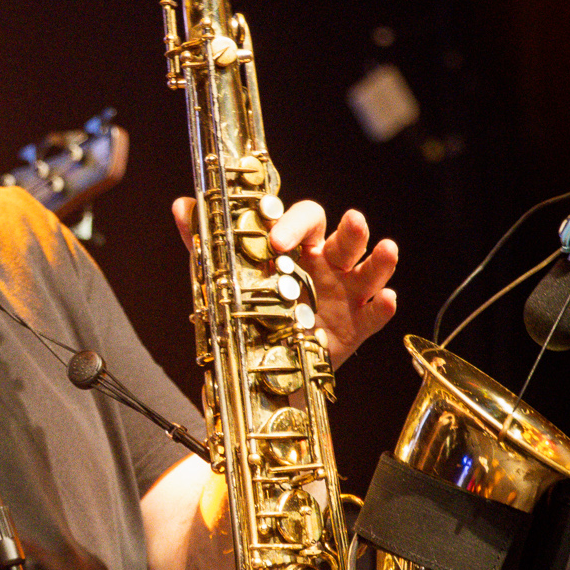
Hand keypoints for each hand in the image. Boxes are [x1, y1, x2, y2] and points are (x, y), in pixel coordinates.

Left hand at [172, 196, 396, 368]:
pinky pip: (374, 315)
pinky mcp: (355, 326)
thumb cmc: (253, 309)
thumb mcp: (226, 277)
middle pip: (346, 239)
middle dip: (351, 230)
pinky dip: (384, 307)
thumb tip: (182, 206)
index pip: (307, 220)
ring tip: (386, 249)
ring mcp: (344, 295)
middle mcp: (326, 266)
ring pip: (369, 270)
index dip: (296, 223)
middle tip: (352, 220)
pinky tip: (387, 298)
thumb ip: (205, 243)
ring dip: (380, 259)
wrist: (263, 364)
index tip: (276, 240)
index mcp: (299, 248)